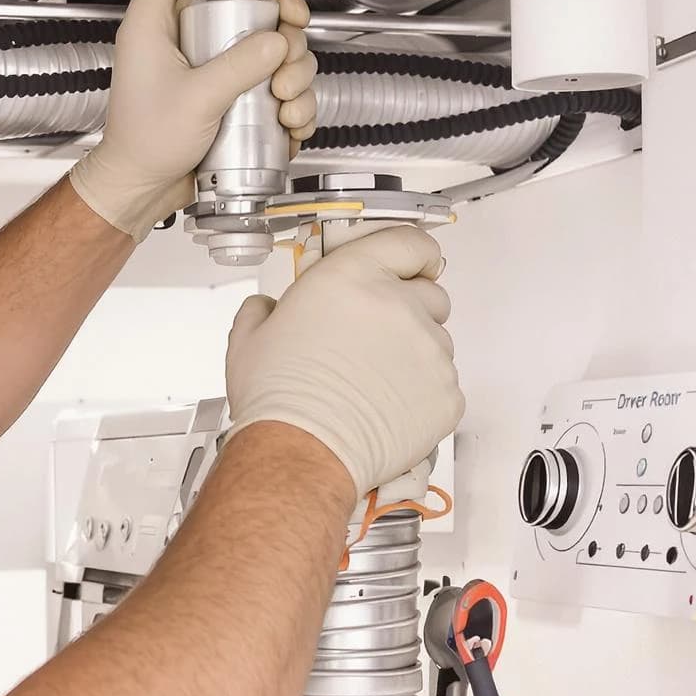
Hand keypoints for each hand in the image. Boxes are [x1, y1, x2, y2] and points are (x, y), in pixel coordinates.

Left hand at [68, 0, 318, 238]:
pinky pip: (270, 85)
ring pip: (268, 48)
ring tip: (286, 103)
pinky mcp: (228, 95)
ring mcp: (210, 67)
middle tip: (288, 58)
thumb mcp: (196, 99)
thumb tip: (277, 42)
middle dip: (281, 33)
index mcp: (158, 23)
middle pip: (246, 5)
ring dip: (293, 74)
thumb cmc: (145, 144)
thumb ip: (239, 66)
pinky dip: (289, 102)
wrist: (142, 189)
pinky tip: (290, 124)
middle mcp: (184, 38)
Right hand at [223, 226, 464, 498]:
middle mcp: (399, 306)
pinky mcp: (445, 394)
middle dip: (411, 311)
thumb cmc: (279, 399)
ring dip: (414, 357)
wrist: (302, 453)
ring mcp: (429, 351)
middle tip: (378, 340)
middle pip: (431, 295)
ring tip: (375, 386)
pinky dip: (422, 396)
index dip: (415, 254)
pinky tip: (388, 410)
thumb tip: (268, 310)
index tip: (416, 263)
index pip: (409, 242)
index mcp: (354, 277)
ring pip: (436, 344)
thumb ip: (264, 310)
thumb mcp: (250, 338)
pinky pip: (443, 387)